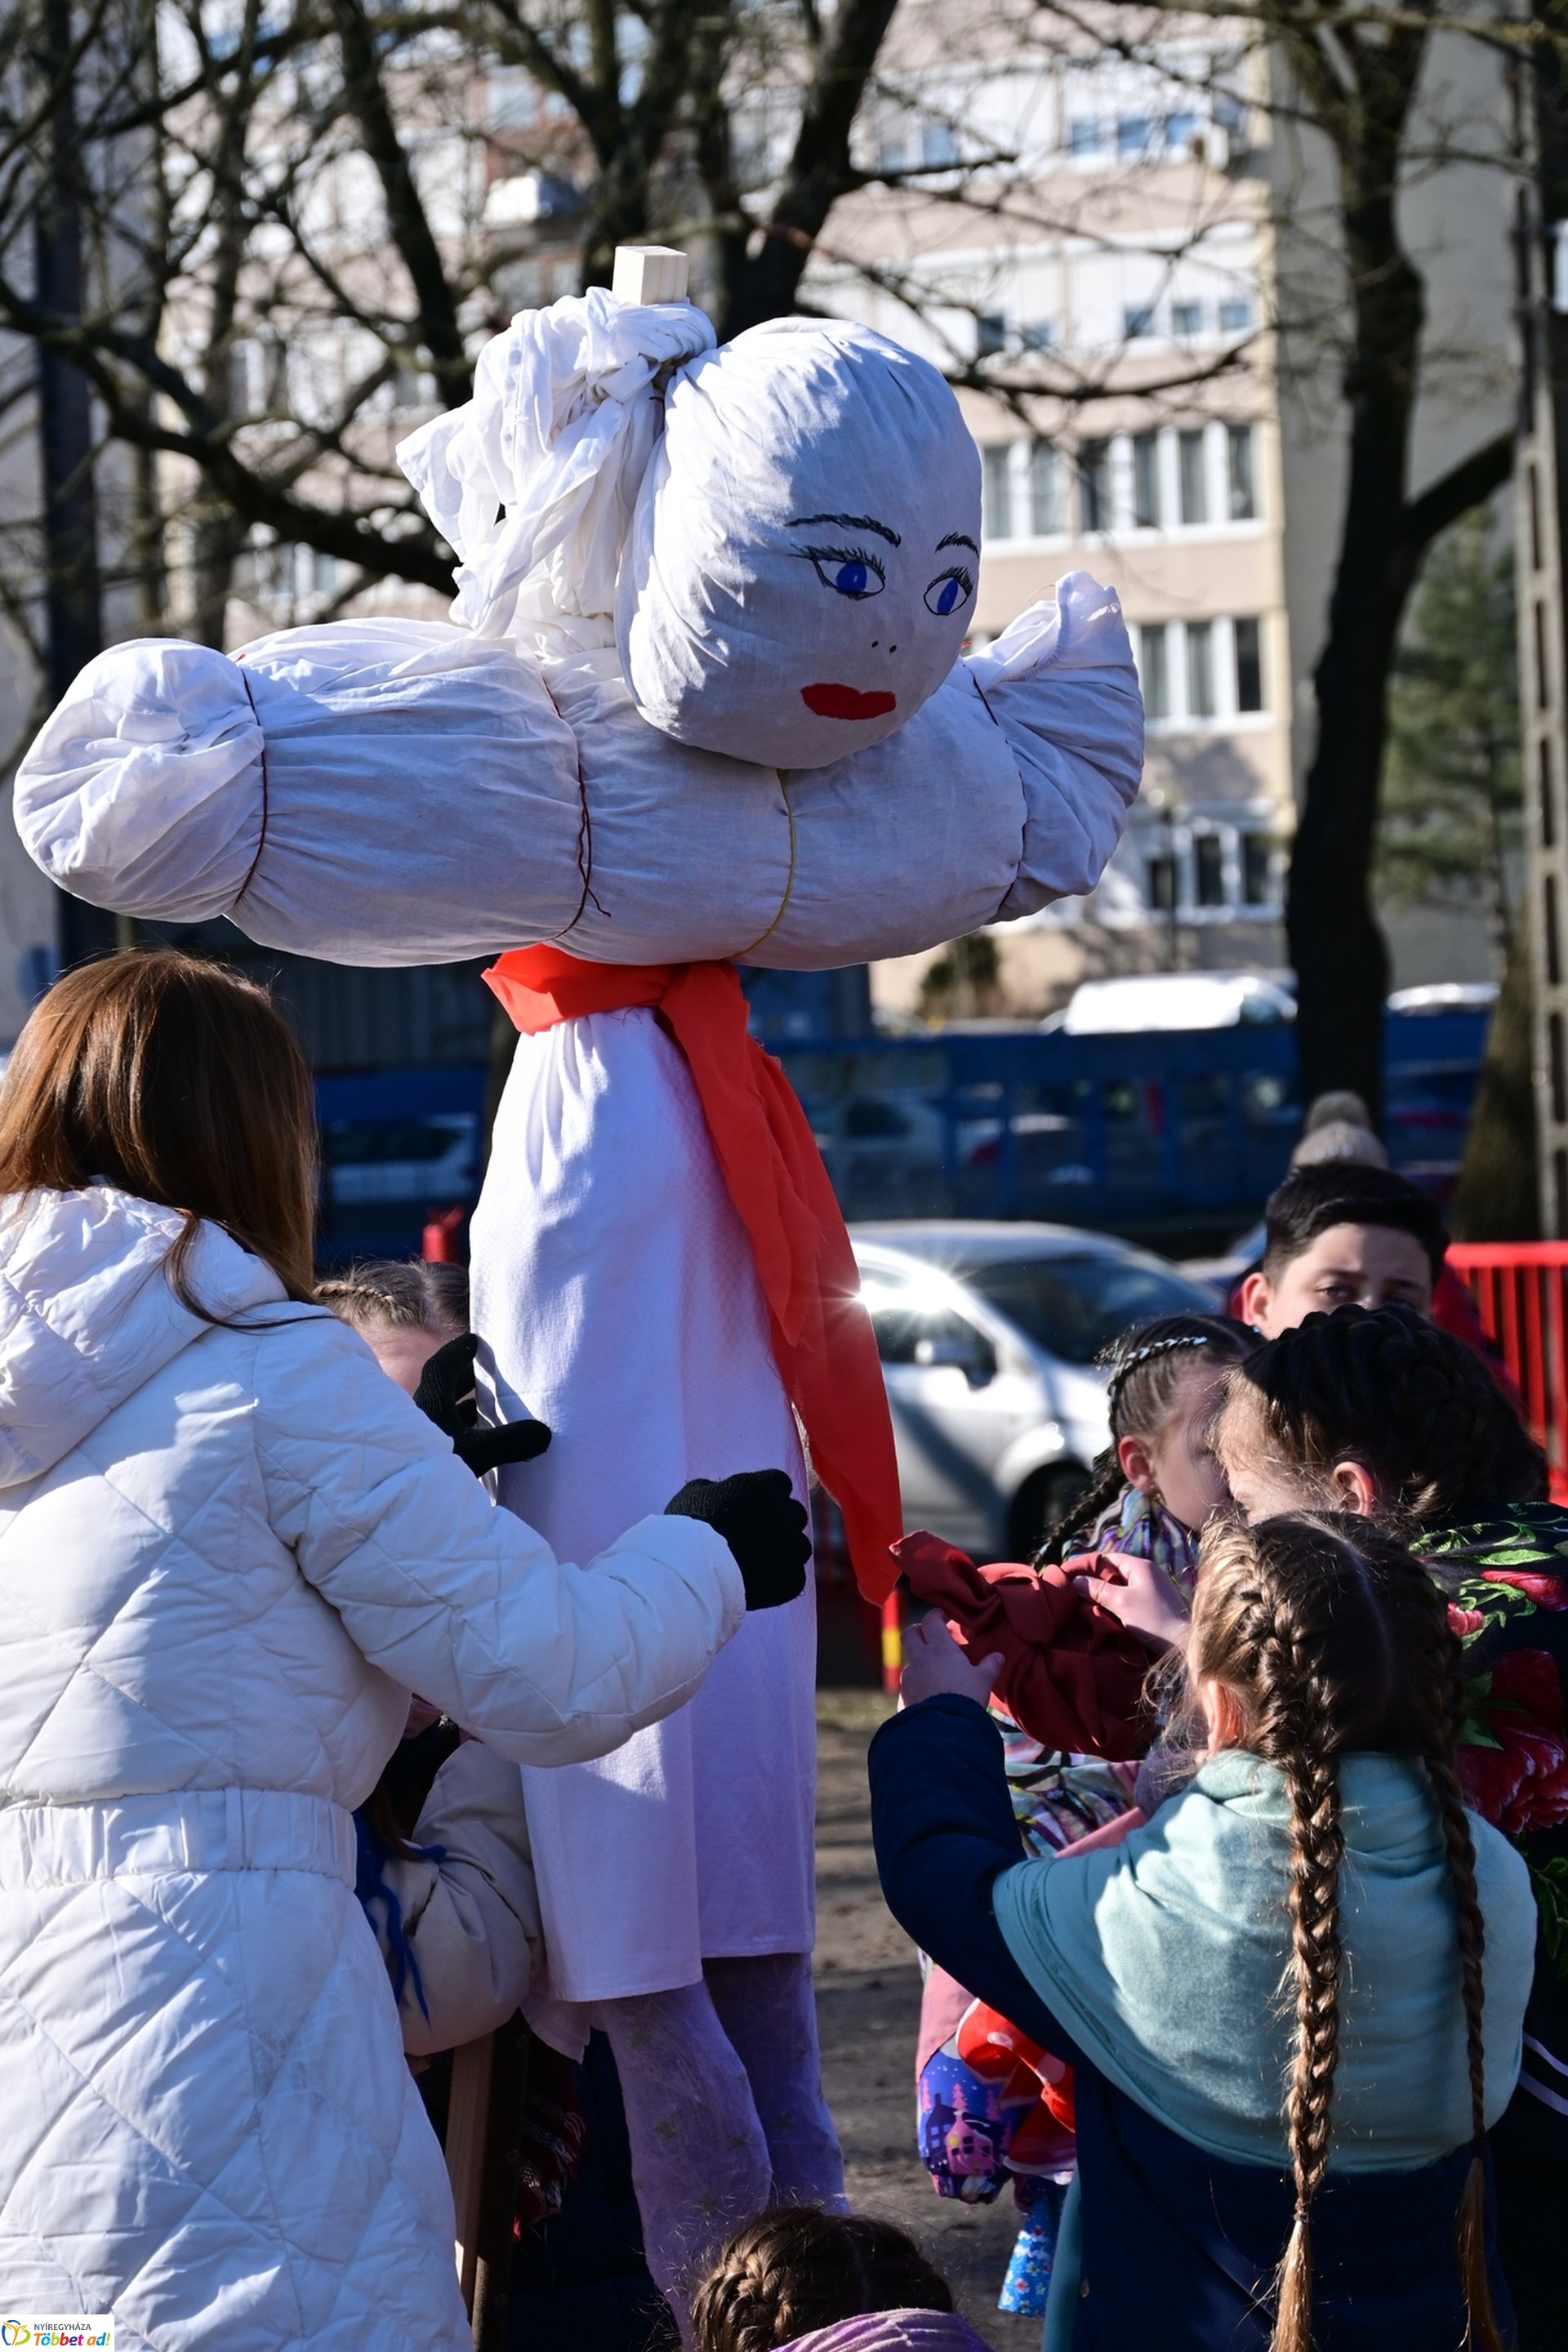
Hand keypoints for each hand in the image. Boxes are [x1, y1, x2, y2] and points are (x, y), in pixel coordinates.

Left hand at [414, 1332, 552, 1477]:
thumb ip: (510, 1441)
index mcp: (430, 1404)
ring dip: (462, 1408)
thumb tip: (544, 1432)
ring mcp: (416, 1439)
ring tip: (485, 1408)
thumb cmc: (433, 1471)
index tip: (474, 1340)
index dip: (458, 1351)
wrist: (400, 1508)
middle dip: (464, 1379)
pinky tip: (474, 1442)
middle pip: (441, 1389)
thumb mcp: (477, 1453)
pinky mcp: (420, 1459)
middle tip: (486, 1372)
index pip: (441, 1367)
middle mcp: (420, 1417)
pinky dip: (459, 1431)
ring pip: (441, 1413)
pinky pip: (441, 1434)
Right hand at [665, 1469, 810, 1608]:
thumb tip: (718, 1489)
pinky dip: (782, 1578)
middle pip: (795, 1513)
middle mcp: (782, 1513)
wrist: (692, 1573)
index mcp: (761, 1487)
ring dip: (786, 1550)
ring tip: (761, 1561)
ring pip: (801, 1545)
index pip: (780, 1483)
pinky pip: (795, 1576)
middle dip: (781, 1521)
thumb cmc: (688, 1529)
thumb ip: (716, 1487)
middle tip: (759, 1536)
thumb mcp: (694, 1494)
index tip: (756, 1508)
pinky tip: (761, 1581)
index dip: (768, 1495)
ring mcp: (790, 1547)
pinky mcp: (791, 1579)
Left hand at [900, 1609, 1002, 1709]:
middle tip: (929, 1637)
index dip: (936, 1616)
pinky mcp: (902, 1698)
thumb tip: (999, 1656)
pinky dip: (917, 1687)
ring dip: (919, 1663)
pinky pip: (908, 1687)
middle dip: (918, 1632)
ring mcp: (908, 1678)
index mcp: (939, 1648)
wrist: (944, 1728)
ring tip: (934, 1673)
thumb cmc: (966, 1697)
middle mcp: (919, 1659)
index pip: (930, 1620)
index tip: (942, 1617)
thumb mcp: (983, 1680)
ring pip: (909, 1662)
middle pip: (909, 1634)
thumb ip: (990, 1666)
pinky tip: (929, 1697)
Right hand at [1068, 1547, 1188, 1651]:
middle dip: (1097, 1582)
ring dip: (1108, 1595)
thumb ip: (1097, 1590)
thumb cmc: (1152, 1619)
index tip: (1073, 1578)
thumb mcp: (1120, 1603)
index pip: (1109, 1558)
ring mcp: (1155, 1588)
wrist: (1184, 1643)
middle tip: (1079, 1595)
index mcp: (1140, 1566)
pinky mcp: (1158, 1603)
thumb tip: (1076, 1580)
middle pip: (1116, 1572)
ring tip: (1092, 1606)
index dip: (1090, 1567)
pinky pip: (1132, 1597)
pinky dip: (1120, 1603)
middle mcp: (1149, 1572)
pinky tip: (1111, 1615)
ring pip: (1123, 1586)